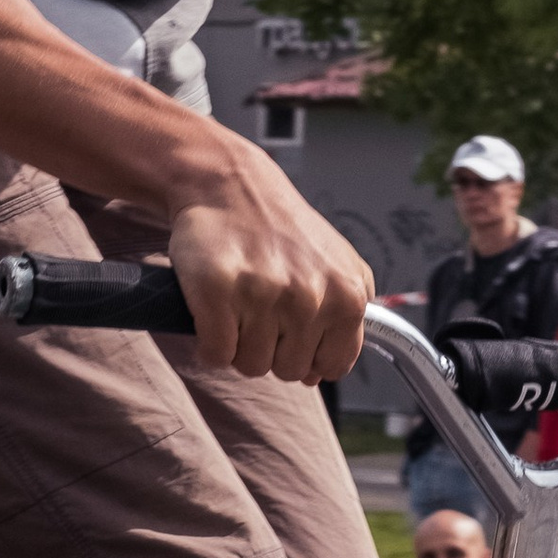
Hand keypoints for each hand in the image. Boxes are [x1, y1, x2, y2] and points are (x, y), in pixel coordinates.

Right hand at [165, 145, 372, 383]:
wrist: (231, 186)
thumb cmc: (282, 231)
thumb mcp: (339, 265)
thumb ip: (347, 316)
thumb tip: (324, 370)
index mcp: (347, 295)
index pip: (333, 366)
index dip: (309, 354)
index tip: (293, 330)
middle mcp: (309, 297)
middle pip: (288, 371)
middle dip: (272, 348)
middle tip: (261, 307)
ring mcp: (263, 295)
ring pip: (250, 365)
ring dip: (239, 343)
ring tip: (240, 302)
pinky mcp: (217, 292)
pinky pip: (216, 355)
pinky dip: (210, 341)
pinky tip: (216, 309)